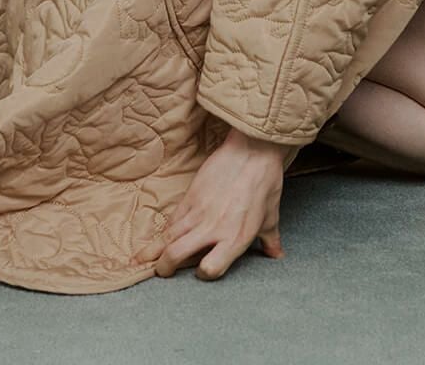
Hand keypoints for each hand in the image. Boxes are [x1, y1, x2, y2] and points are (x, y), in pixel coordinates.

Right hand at [154, 126, 289, 279]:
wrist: (253, 149)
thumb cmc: (266, 182)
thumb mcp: (271, 216)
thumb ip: (270, 240)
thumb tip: (277, 255)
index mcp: (236, 238)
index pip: (210, 269)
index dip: (205, 275)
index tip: (203, 271)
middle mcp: (214, 229)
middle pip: (176, 255)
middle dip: (164, 268)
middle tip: (163, 272)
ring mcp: (199, 212)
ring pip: (168, 237)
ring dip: (155, 251)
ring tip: (147, 259)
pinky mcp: (190, 196)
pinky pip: (172, 218)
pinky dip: (165, 229)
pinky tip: (161, 235)